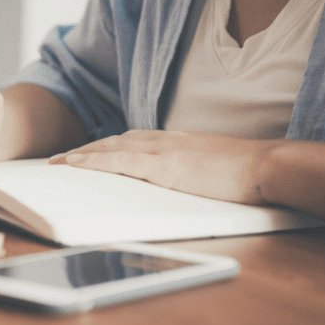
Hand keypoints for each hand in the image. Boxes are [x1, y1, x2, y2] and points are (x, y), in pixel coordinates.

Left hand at [49, 130, 279, 204]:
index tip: (89, 155)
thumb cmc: (247, 174)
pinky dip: (92, 160)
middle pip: (116, 141)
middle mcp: (165, 140)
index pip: (134, 141)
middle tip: (61, 159)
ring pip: (110, 147)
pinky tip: (73, 163)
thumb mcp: (212, 170)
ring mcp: (163, 150)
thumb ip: (193, 172)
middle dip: (87, 150)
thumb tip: (183, 184)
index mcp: (177, 142)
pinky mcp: (163, 165)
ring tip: (58, 162)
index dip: (108, 148)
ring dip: (82, 155)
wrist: (266, 166)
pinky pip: (118, 160)